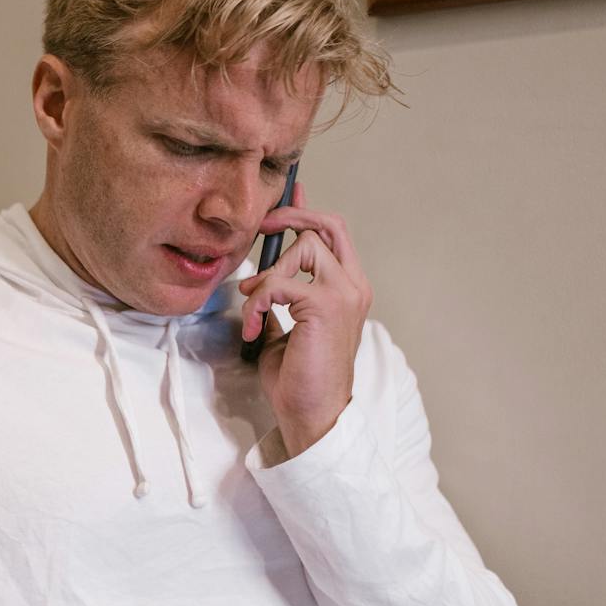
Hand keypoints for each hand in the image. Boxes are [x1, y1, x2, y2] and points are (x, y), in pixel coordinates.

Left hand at [234, 182, 371, 457]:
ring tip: (251, 310)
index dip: (308, 210)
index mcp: (347, 288)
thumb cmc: (298, 378)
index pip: (333, 234)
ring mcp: (344, 293)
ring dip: (266, 276)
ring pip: (302, 248)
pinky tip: (252, 328)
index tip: (289, 191)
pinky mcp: (326, 305)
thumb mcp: (282, 330)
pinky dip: (257, 302)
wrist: (312, 414)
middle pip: (327, 225)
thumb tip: (257, 279)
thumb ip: (278, 301)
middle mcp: (353, 285)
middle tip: (259, 228)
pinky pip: (280, 283)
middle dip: (290, 216)